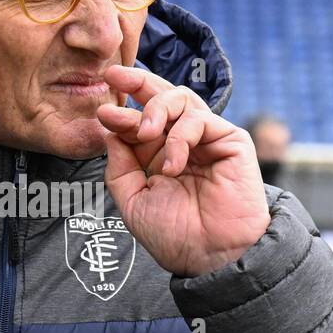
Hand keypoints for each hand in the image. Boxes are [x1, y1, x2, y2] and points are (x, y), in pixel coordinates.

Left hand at [95, 64, 269, 277]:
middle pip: (162, 97)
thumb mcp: (133, 201)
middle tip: (115, 76)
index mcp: (158, 156)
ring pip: (181, 99)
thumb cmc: (174, 235)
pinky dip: (180, 137)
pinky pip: (200, 120)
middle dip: (137, 81)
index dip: (121, 113)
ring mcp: (208, 140)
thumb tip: (110, 131)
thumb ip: (120, 167)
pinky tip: (172, 166)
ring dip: (156, 109)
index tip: (102, 113)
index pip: (139, 121)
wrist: (209, 256)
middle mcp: (183, 143)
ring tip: (144, 134)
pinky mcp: (231, 141)